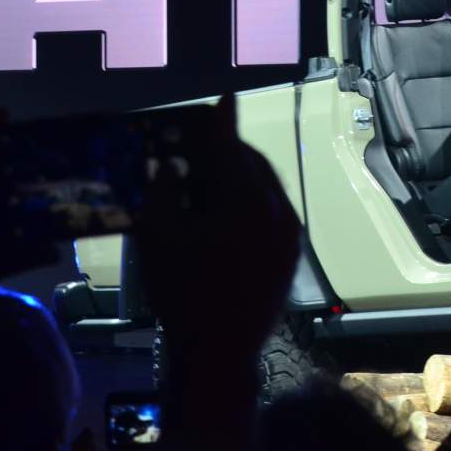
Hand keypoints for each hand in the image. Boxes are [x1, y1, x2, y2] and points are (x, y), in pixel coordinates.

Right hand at [137, 95, 298, 382]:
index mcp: (246, 200)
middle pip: (253, 165)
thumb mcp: (159, 235)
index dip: (220, 123)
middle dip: (227, 152)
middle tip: (201, 146)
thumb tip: (172, 162)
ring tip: (208, 178)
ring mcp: (290, 234)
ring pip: (266, 188)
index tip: (222, 98)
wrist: (220, 352)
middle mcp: (278, 210)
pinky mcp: (291, 254)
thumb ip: (167, 189)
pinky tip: (223, 212)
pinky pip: (272, 213)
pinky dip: (249, 202)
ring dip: (239, 176)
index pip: (230, 149)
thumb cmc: (182, 293)